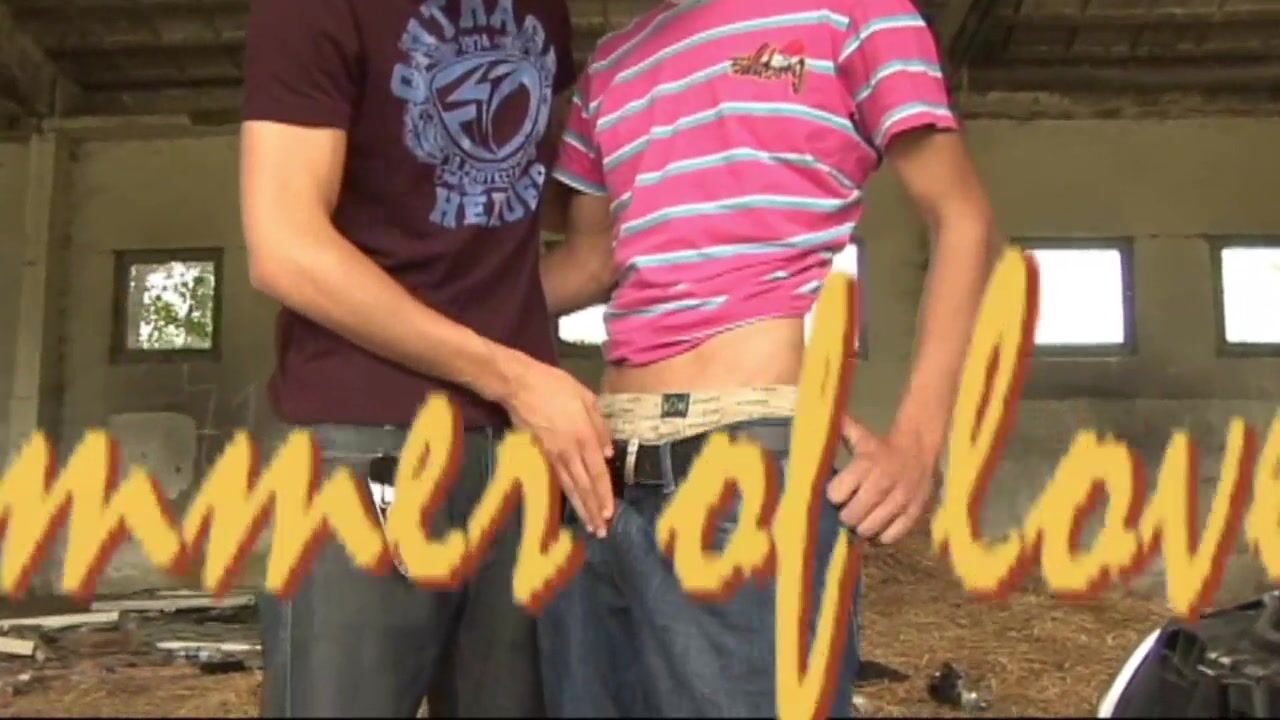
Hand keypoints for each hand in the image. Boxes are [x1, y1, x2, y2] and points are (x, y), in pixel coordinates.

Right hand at [498, 351, 614, 537]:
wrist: (519, 385)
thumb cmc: (554, 386)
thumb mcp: (586, 397)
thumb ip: (599, 426)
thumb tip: (608, 453)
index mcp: (584, 436)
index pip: (597, 472)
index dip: (603, 494)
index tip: (609, 513)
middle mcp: (570, 451)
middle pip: (584, 486)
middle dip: (593, 510)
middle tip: (601, 531)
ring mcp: (553, 454)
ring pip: (570, 487)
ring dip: (580, 508)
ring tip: (589, 526)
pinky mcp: (540, 454)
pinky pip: (556, 479)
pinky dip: (565, 494)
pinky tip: (570, 504)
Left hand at [825, 417, 934, 544]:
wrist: (919, 448)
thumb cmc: (881, 446)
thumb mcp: (860, 436)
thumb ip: (839, 431)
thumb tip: (818, 419)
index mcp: (866, 463)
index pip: (836, 494)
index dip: (833, 496)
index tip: (835, 494)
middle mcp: (882, 483)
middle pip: (850, 516)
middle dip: (845, 516)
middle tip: (847, 511)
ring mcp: (900, 500)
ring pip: (869, 529)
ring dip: (861, 527)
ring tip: (862, 519)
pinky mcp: (914, 512)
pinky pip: (892, 536)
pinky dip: (881, 536)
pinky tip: (878, 526)